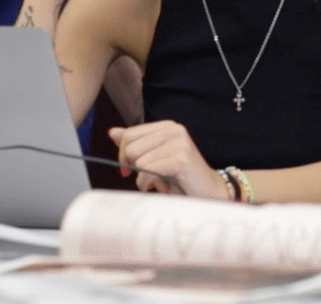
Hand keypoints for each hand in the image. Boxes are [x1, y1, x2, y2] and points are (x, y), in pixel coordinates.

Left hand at [109, 121, 227, 198]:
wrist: (208, 193)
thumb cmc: (180, 178)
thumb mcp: (155, 158)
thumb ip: (135, 144)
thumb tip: (113, 132)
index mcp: (167, 126)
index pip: (128, 134)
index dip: (123, 155)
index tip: (129, 169)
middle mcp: (174, 129)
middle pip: (130, 147)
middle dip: (133, 167)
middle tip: (147, 177)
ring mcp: (179, 142)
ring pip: (138, 160)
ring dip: (143, 178)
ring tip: (159, 182)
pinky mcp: (181, 158)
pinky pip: (147, 171)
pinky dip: (148, 183)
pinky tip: (160, 187)